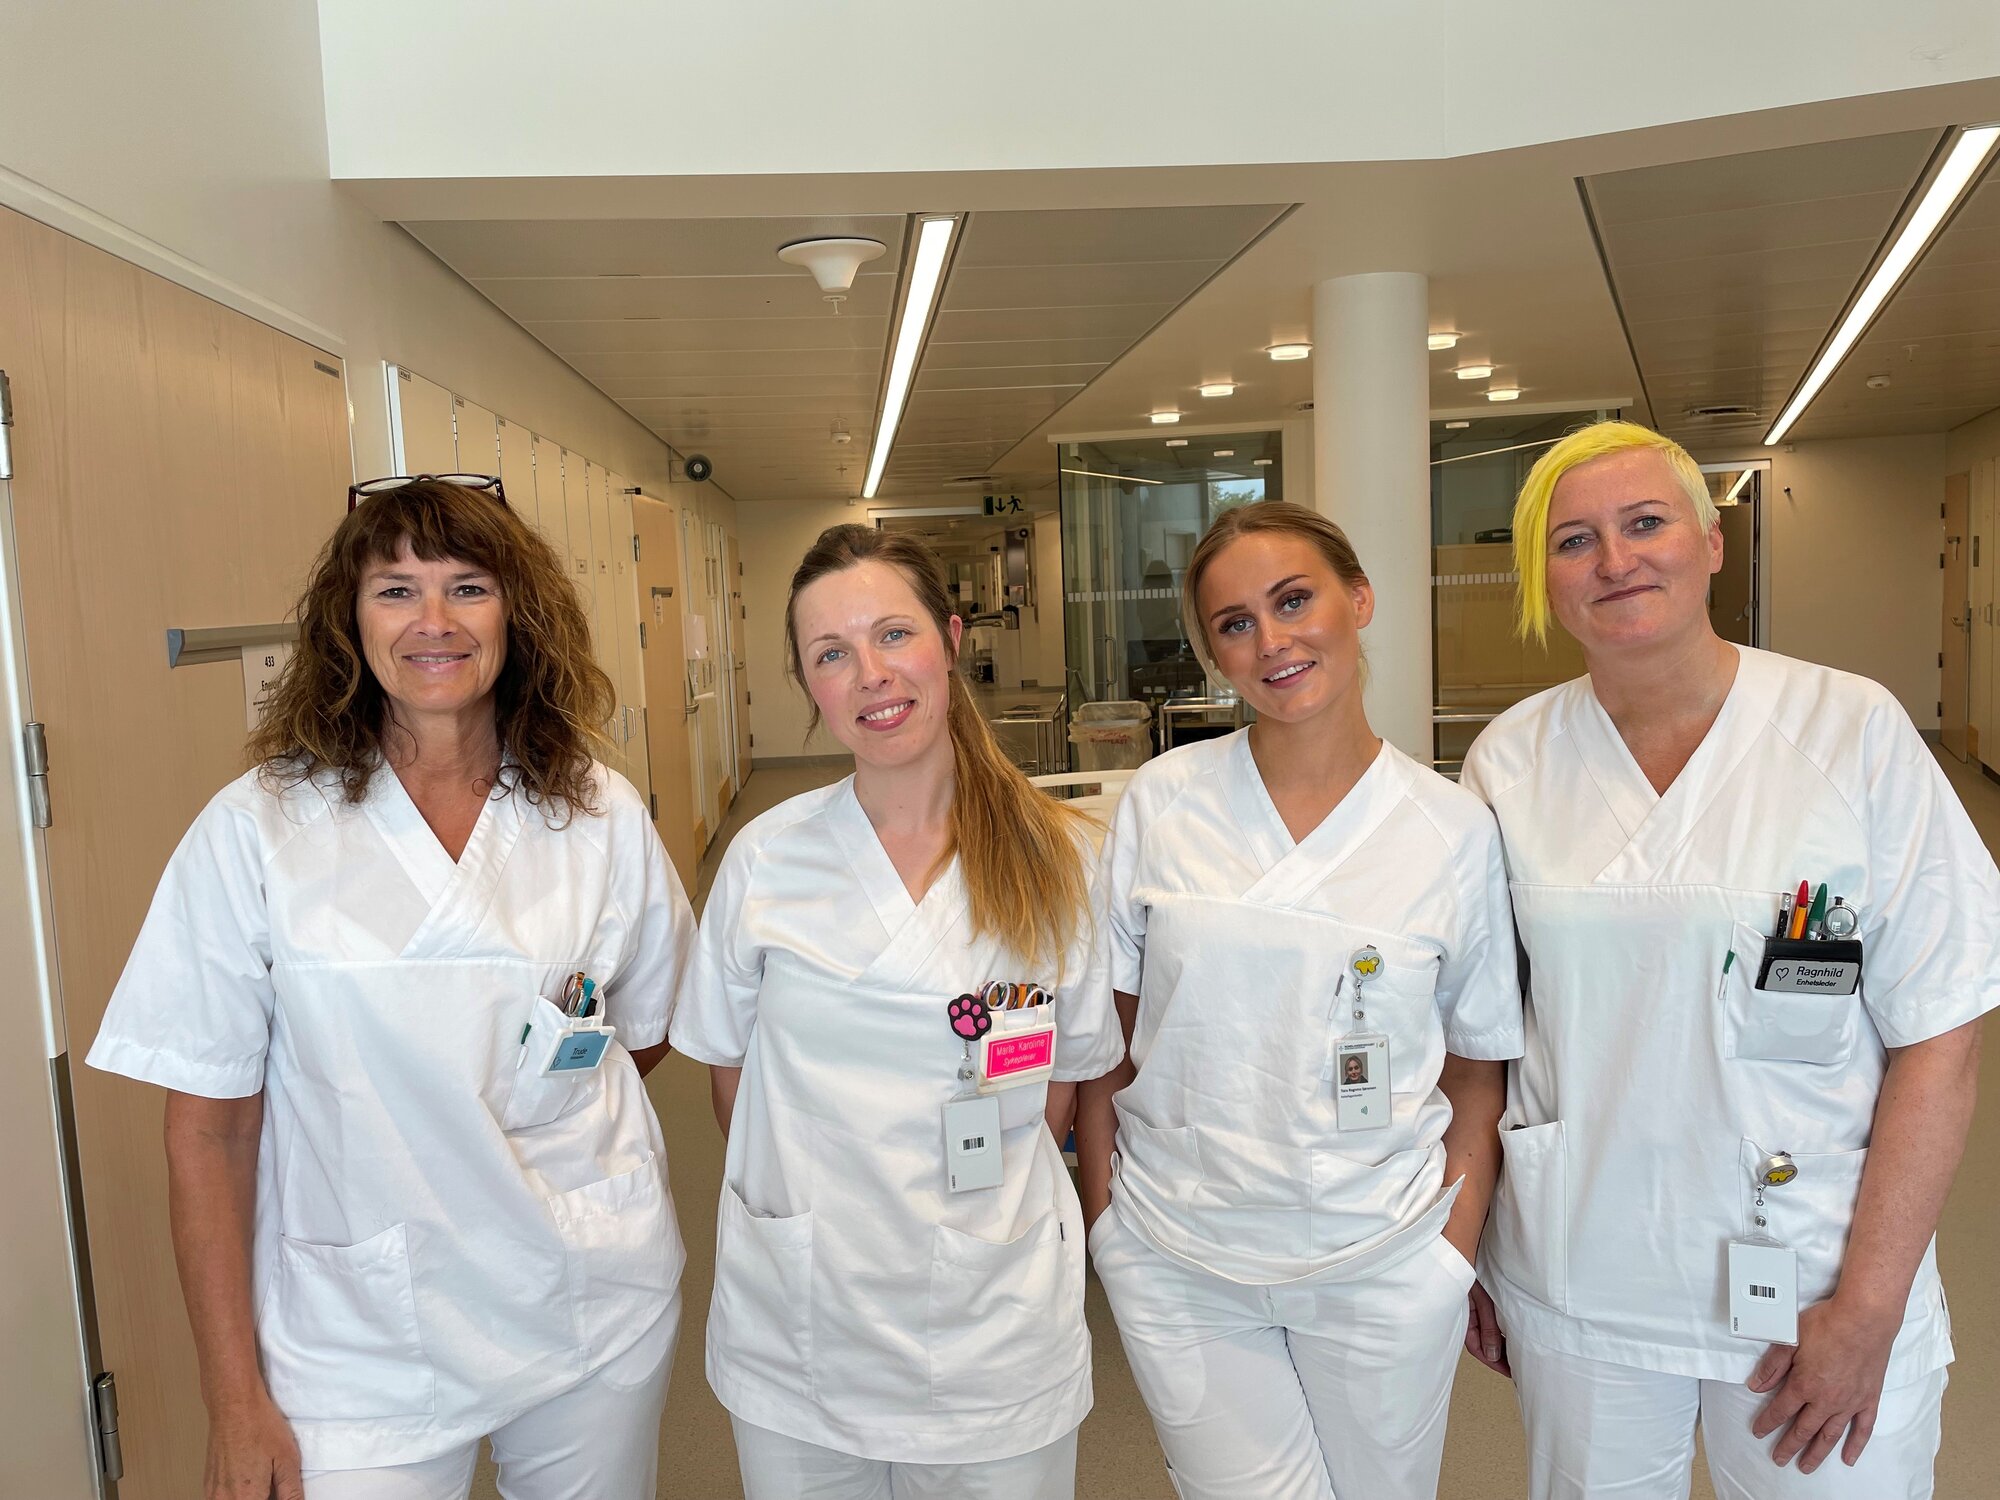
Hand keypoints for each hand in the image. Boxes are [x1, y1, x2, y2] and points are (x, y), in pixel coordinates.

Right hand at [205, 1388, 302, 1499]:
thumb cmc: (260, 1427)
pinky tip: (252, 1477)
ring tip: (265, 1477)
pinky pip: (225, 1499)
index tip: (281, 1491)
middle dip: (265, 1497)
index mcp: (246, 1498)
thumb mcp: (287, 1460)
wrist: (234, 1405)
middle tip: (274, 1482)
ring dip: (253, 1496)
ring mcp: (213, 1494)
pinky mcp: (208, 1485)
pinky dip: (240, 1494)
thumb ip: (291, 1492)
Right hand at [1465, 1279, 1510, 1376]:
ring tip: (1516, 1356)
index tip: (1511, 1372)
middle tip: (1516, 1369)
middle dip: (1498, 1358)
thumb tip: (1494, 1355)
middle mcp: (1466, 1317)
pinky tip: (1508, 1335)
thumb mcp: (1483, 1301)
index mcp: (1463, 1319)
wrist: (1464, 1247)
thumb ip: (1489, 1328)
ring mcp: (1472, 1309)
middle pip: (1481, 1344)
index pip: (1478, 1348)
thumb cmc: (1469, 1270)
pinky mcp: (1478, 1302)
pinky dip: (1497, 1331)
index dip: (1495, 1363)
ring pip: (1485, 1334)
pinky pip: (1487, 1322)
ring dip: (1498, 1345)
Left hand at [1747, 1296, 1900, 1472]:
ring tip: (1806, 1467)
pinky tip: (1848, 1459)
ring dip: (1817, 1453)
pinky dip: (1855, 1445)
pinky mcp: (1869, 1400)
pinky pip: (1862, 1429)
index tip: (1758, 1432)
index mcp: (1804, 1385)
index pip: (1780, 1410)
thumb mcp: (1790, 1339)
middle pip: (1803, 1429)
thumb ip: (1773, 1366)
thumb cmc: (1826, 1324)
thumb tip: (1756, 1386)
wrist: (1864, 1319)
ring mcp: (1850, 1403)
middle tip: (1779, 1459)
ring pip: (1830, 1435)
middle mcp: (1826, 1400)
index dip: (1767, 1422)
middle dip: (1789, 1446)